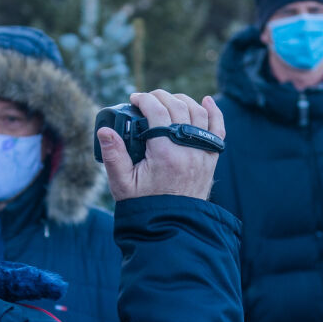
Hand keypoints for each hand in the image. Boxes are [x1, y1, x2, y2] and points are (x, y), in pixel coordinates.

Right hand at [98, 91, 224, 201]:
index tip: (134, 99)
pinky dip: (214, 112)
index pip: (157, 112)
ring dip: (182, 100)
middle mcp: (188, 150)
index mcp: (165, 154)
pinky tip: (206, 101)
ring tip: (166, 101)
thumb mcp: (121, 183)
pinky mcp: (211, 159)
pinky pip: (218, 129)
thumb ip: (113, 156)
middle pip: (178, 108)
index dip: (144, 100)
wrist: (171, 224)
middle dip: (160, 97)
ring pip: (198, 113)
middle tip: (147, 99)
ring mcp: (203, 153)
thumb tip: (104, 130)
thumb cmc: (144, 203)